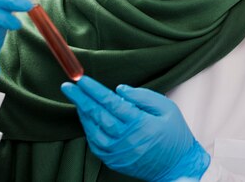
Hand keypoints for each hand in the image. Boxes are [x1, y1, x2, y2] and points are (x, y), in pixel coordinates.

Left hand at [61, 76, 209, 181]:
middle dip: (80, 98)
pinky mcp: (113, 161)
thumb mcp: (167, 108)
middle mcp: (125, 138)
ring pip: (92, 129)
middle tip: (67, 85)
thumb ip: (143, 96)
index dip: (93, 89)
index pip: (110, 102)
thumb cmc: (175, 133)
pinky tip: (87, 117)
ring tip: (77, 98)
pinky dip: (88, 128)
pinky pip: (95, 143)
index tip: (81, 79)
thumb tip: (118, 89)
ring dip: (82, 113)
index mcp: (139, 123)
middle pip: (97, 114)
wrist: (177, 166)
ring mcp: (117, 152)